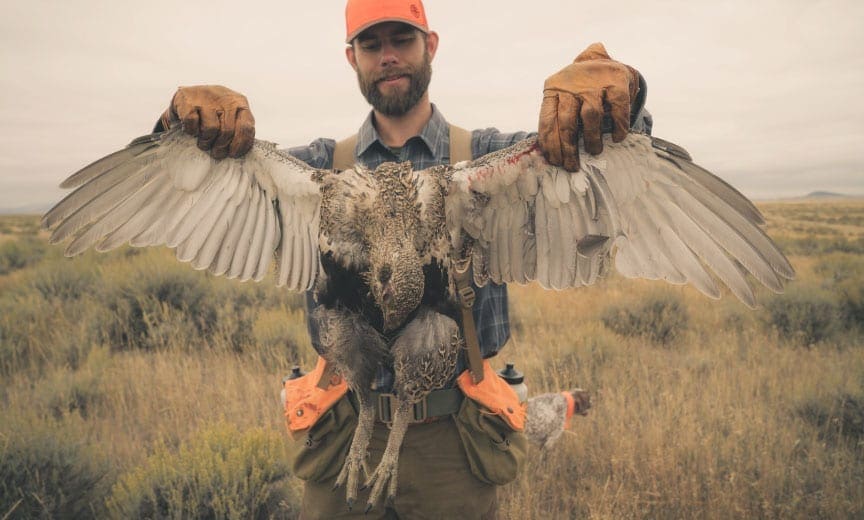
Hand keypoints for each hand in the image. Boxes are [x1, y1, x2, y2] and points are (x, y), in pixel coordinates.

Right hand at [161, 85, 254, 158]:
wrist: (184, 98)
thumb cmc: (212, 113)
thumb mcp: (229, 117)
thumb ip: (238, 130)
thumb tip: (238, 152)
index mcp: (240, 102)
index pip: (246, 127)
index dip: (240, 145)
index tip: (232, 154)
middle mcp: (225, 97)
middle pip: (228, 131)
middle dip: (221, 146)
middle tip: (216, 153)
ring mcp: (206, 97)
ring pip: (211, 128)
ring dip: (206, 141)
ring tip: (203, 141)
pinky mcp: (188, 100)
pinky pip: (192, 123)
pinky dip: (191, 131)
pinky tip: (192, 129)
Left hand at [538, 43, 639, 170]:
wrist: (602, 61)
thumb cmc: (578, 90)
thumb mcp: (560, 98)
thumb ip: (556, 119)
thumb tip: (552, 155)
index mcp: (553, 89)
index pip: (548, 120)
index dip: (551, 144)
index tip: (555, 162)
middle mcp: (571, 85)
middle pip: (567, 121)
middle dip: (569, 148)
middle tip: (572, 166)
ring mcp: (594, 83)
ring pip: (590, 115)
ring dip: (592, 138)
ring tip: (594, 151)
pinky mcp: (616, 82)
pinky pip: (617, 109)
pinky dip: (618, 126)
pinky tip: (616, 137)